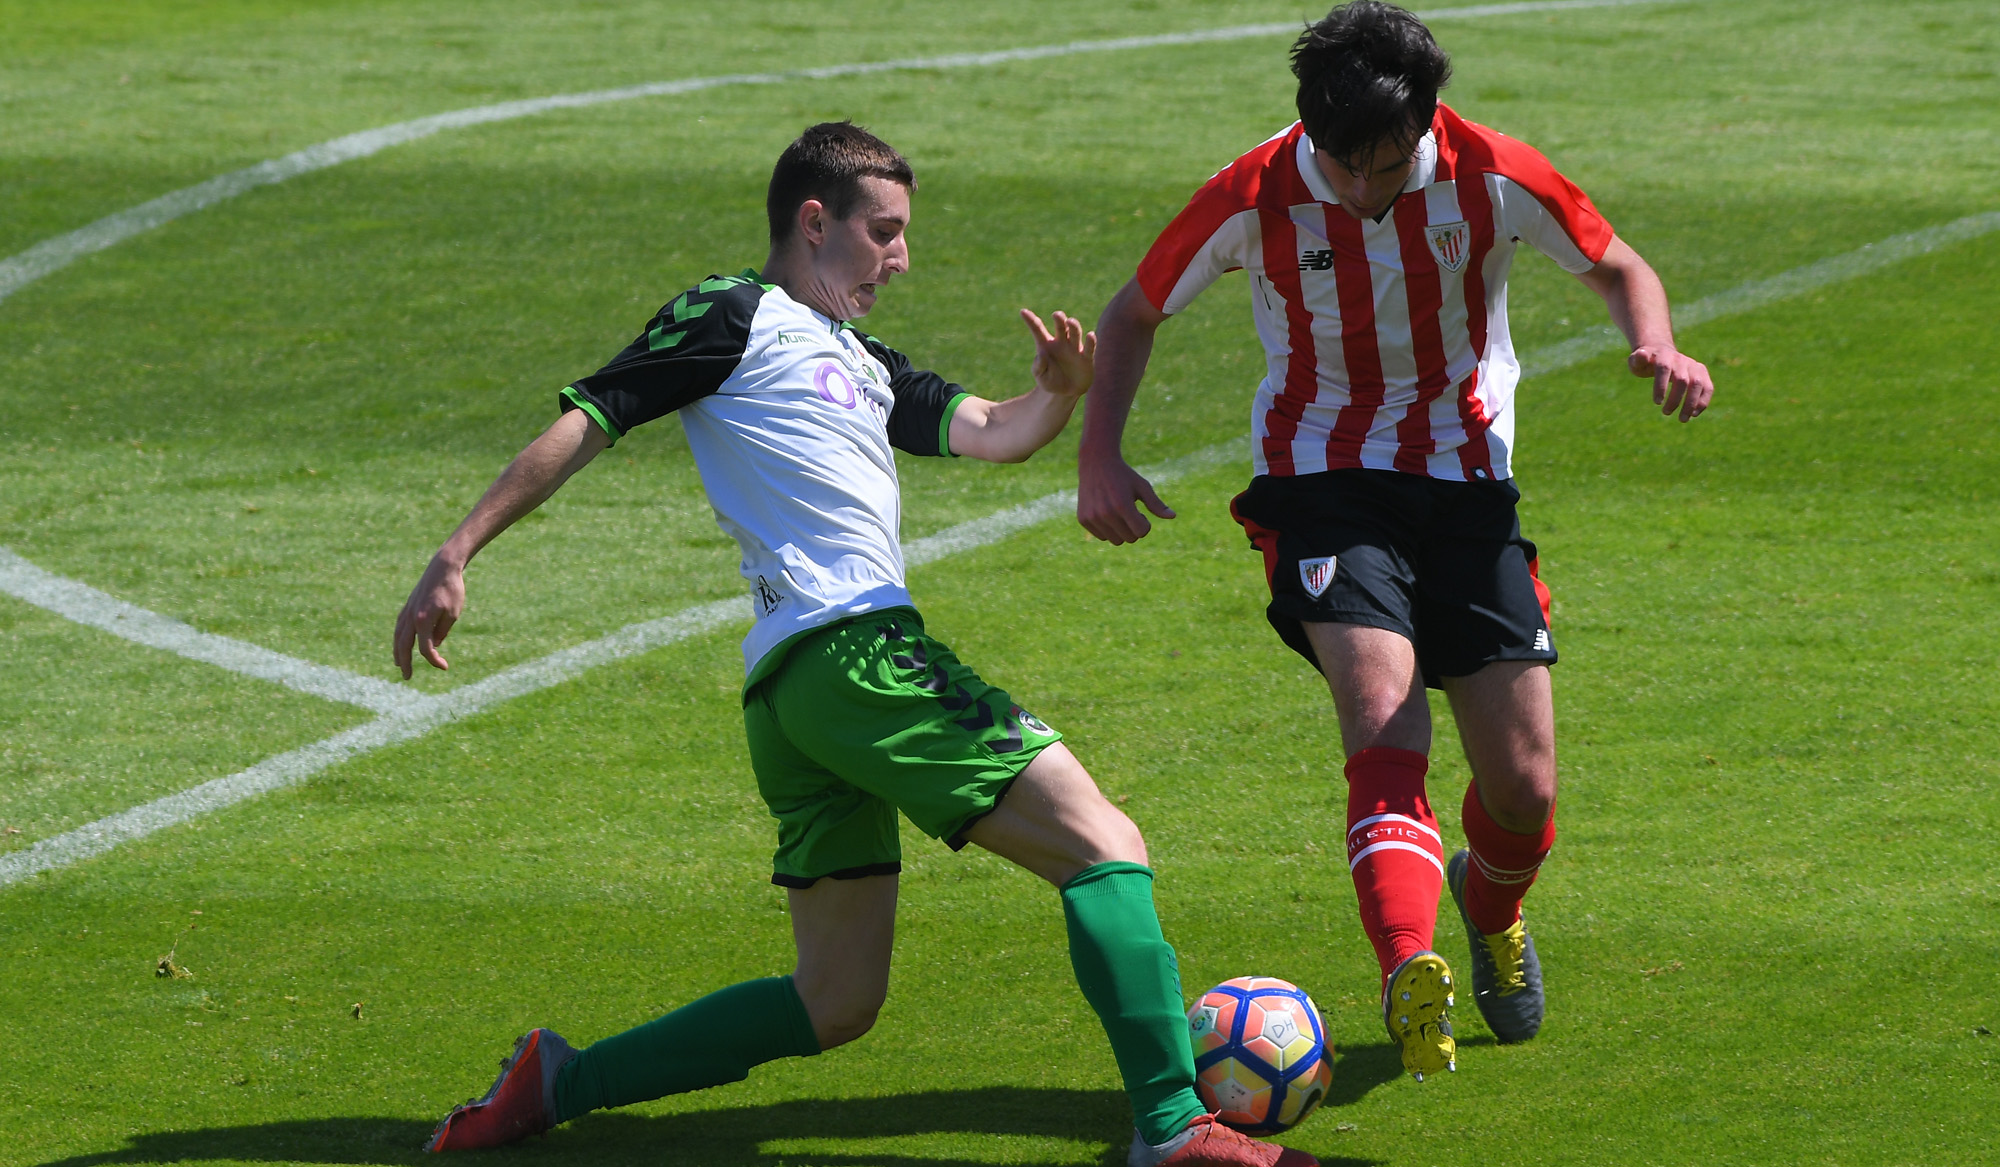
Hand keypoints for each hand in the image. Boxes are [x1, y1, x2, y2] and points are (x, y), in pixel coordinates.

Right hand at [393, 555, 465, 677]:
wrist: (443, 567)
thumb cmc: (452, 590)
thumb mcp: (453, 613)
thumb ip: (442, 631)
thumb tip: (433, 645)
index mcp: (424, 620)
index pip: (425, 648)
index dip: (434, 660)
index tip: (445, 667)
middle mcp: (412, 617)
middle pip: (405, 646)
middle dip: (405, 662)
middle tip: (407, 677)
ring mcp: (407, 610)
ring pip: (398, 636)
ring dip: (398, 652)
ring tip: (399, 664)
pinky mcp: (408, 606)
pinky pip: (399, 626)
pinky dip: (398, 638)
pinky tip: (400, 644)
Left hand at [1022, 308, 1094, 398]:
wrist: (1067, 393)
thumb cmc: (1050, 381)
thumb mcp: (1041, 376)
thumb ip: (1038, 366)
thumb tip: (1040, 355)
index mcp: (1046, 345)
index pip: (1038, 330)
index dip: (1031, 320)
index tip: (1022, 312)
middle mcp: (1061, 342)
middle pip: (1060, 326)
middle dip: (1059, 319)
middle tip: (1056, 315)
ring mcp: (1074, 348)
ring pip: (1074, 333)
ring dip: (1073, 326)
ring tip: (1070, 321)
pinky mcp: (1086, 357)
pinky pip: (1089, 347)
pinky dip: (1091, 341)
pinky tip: (1090, 335)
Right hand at [1077, 452, 1174, 544]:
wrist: (1096, 463)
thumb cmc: (1124, 474)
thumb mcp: (1142, 486)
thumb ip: (1156, 504)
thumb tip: (1173, 516)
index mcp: (1122, 506)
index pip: (1141, 532)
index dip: (1145, 524)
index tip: (1140, 512)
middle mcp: (1105, 514)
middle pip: (1130, 539)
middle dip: (1134, 528)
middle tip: (1130, 511)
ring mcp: (1092, 517)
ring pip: (1116, 541)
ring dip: (1121, 531)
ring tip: (1119, 513)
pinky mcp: (1083, 519)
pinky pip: (1102, 537)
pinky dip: (1107, 529)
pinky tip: (1106, 512)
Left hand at [1629, 344, 1713, 421]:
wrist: (1661, 353)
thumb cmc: (1646, 362)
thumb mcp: (1636, 360)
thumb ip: (1637, 359)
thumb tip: (1642, 354)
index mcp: (1664, 355)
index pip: (1664, 368)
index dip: (1661, 386)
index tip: (1657, 403)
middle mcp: (1681, 359)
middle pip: (1682, 379)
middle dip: (1675, 399)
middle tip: (1666, 413)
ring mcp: (1693, 365)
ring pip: (1697, 384)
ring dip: (1691, 403)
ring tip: (1682, 419)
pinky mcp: (1702, 373)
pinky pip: (1707, 387)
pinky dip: (1703, 401)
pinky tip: (1694, 414)